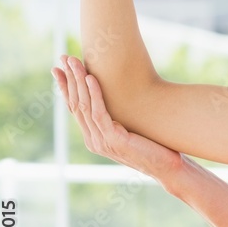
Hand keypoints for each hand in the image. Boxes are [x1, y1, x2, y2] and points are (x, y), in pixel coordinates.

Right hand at [53, 55, 184, 178]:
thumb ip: (120, 119)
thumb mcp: (132, 130)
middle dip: (68, 79)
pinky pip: (99, 113)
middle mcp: (94, 140)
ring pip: (84, 106)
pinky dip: (95, 94)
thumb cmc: (156, 147)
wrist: (168, 168)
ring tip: (75, 62)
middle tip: (63, 58)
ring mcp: (101, 141)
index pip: (75, 109)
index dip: (66, 88)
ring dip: (78, 81)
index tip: (59, 69)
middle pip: (76, 104)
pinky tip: (91, 78)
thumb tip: (122, 96)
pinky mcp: (113, 140)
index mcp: (95, 137)